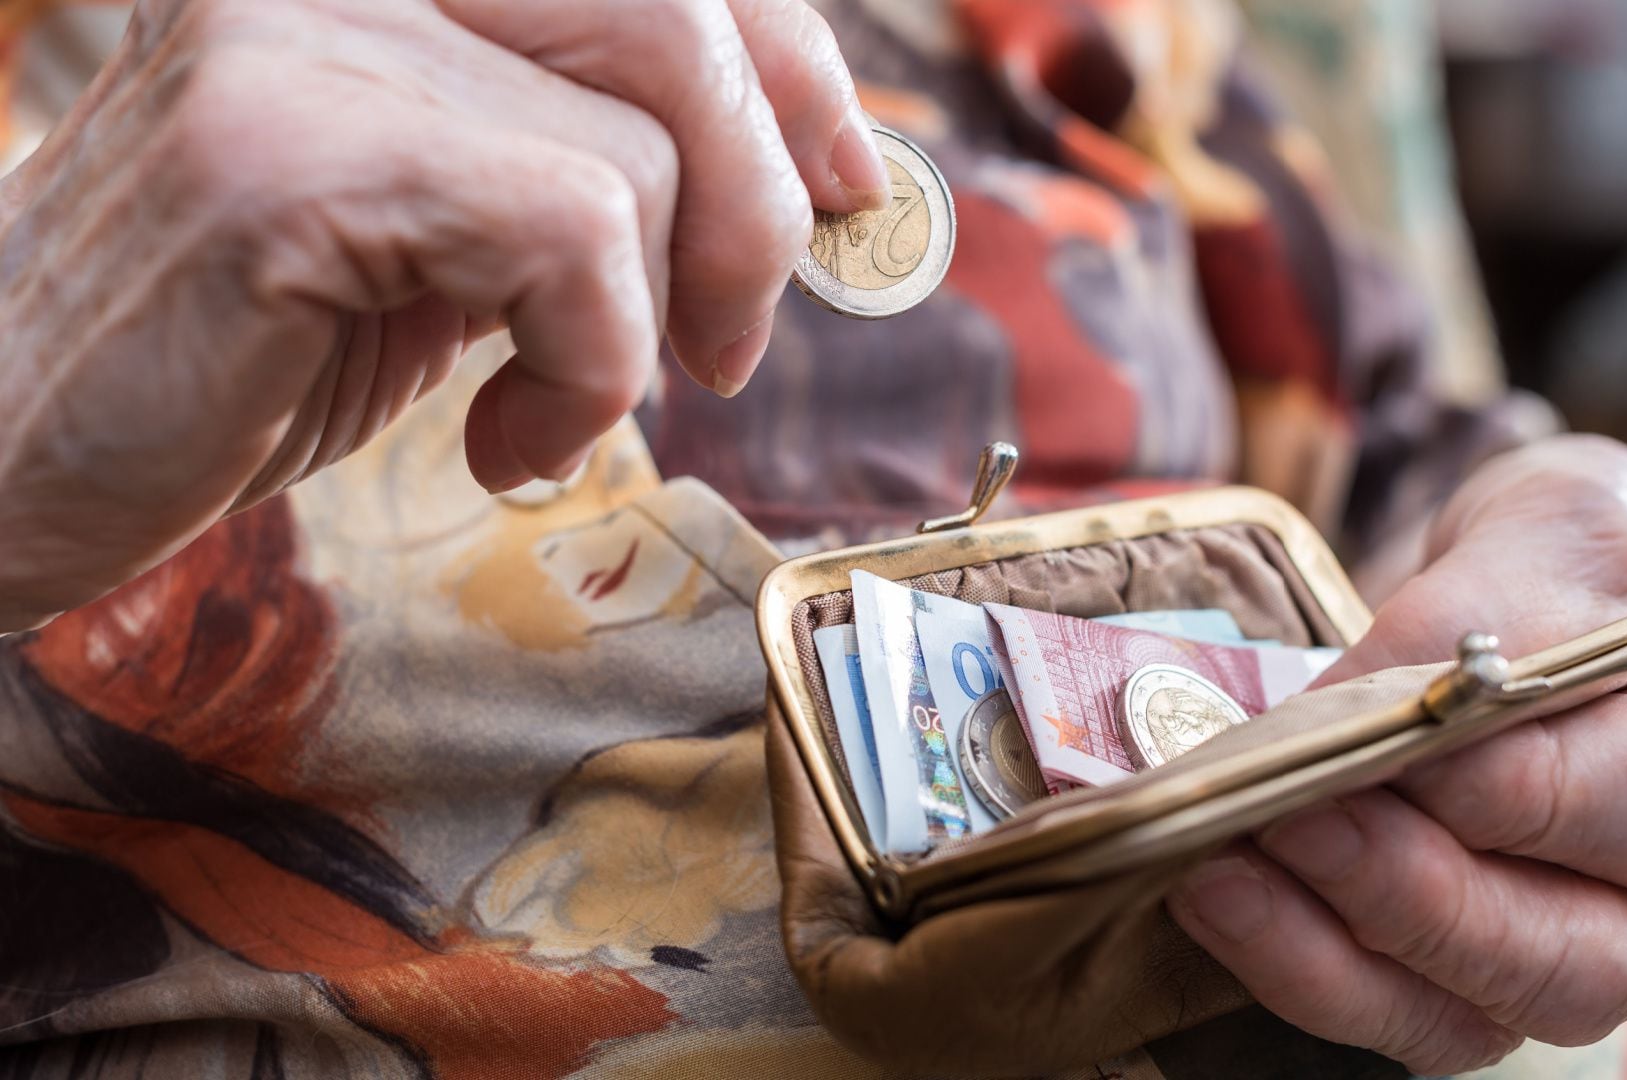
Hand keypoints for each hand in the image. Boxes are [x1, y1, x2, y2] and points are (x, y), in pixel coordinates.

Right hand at [0, 0, 885, 631]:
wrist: (24, 448)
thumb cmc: (256, 347)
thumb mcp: (462, 230)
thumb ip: (598, 166)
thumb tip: (809, 173)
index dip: (791, 63)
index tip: (846, 185)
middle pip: (677, 22)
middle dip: (754, 211)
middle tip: (726, 349)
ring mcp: (303, 24)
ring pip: (637, 150)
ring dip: (645, 328)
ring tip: (552, 410)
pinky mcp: (285, 146)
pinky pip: (570, 236)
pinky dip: (586, 370)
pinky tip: (501, 438)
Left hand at [1169, 436, 1626, 1073]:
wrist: (1566, 584)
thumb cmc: (1579, 550)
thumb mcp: (1539, 530)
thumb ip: (1451, 630)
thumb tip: (1324, 729)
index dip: (1521, 796)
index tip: (1387, 749)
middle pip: (1579, 959)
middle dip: (1413, 898)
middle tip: (1285, 819)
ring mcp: (1611, 950)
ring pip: (1485, 1014)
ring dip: (1333, 953)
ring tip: (1220, 873)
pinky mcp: (1501, 975)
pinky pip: (1411, 1012)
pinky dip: (1306, 966)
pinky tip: (1221, 896)